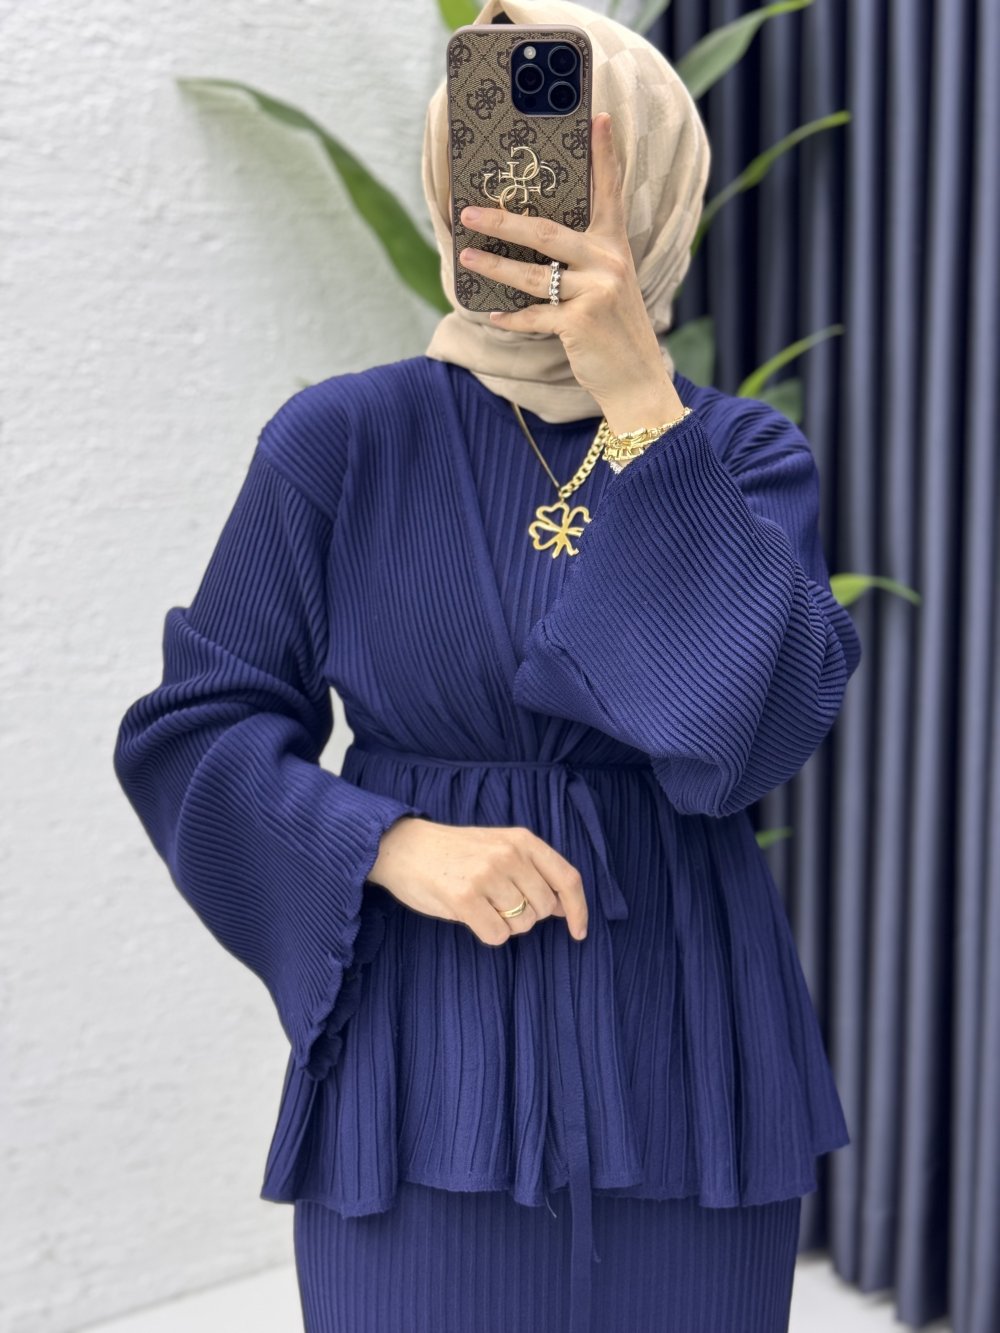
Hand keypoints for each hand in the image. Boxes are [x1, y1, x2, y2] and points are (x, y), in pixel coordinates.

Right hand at [369, 815, 588, 945]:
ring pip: (522, 924)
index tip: (578, 932)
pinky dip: (488, 933)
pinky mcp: (464, 897)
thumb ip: (533, 871)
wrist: (404, 847)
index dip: (579, 909)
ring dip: (506, 924)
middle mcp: (508, 854)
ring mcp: (487, 875)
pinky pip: (498, 935)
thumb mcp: (499, 847)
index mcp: (522, 840)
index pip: (567, 879)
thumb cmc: (455, 853)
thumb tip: (564, 908)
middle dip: (528, 916)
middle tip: (500, 903)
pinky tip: (471, 916)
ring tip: (482, 904)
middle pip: (544, 908)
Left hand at [456, 111, 685, 433]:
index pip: (610, 192)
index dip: (604, 155)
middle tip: (468, 212)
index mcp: (616, 248)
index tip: (599, 117)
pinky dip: (510, 319)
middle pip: (546, 232)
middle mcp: (608, 263)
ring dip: (494, 266)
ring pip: (532, 275)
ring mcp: (595, 293)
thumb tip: (537, 246)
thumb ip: (585, 263)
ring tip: (467, 258)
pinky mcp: (580, 323)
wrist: (638, 379)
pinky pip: (533, 316)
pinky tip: (491, 315)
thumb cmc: (617, 332)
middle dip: (503, 221)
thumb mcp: (611, 288)